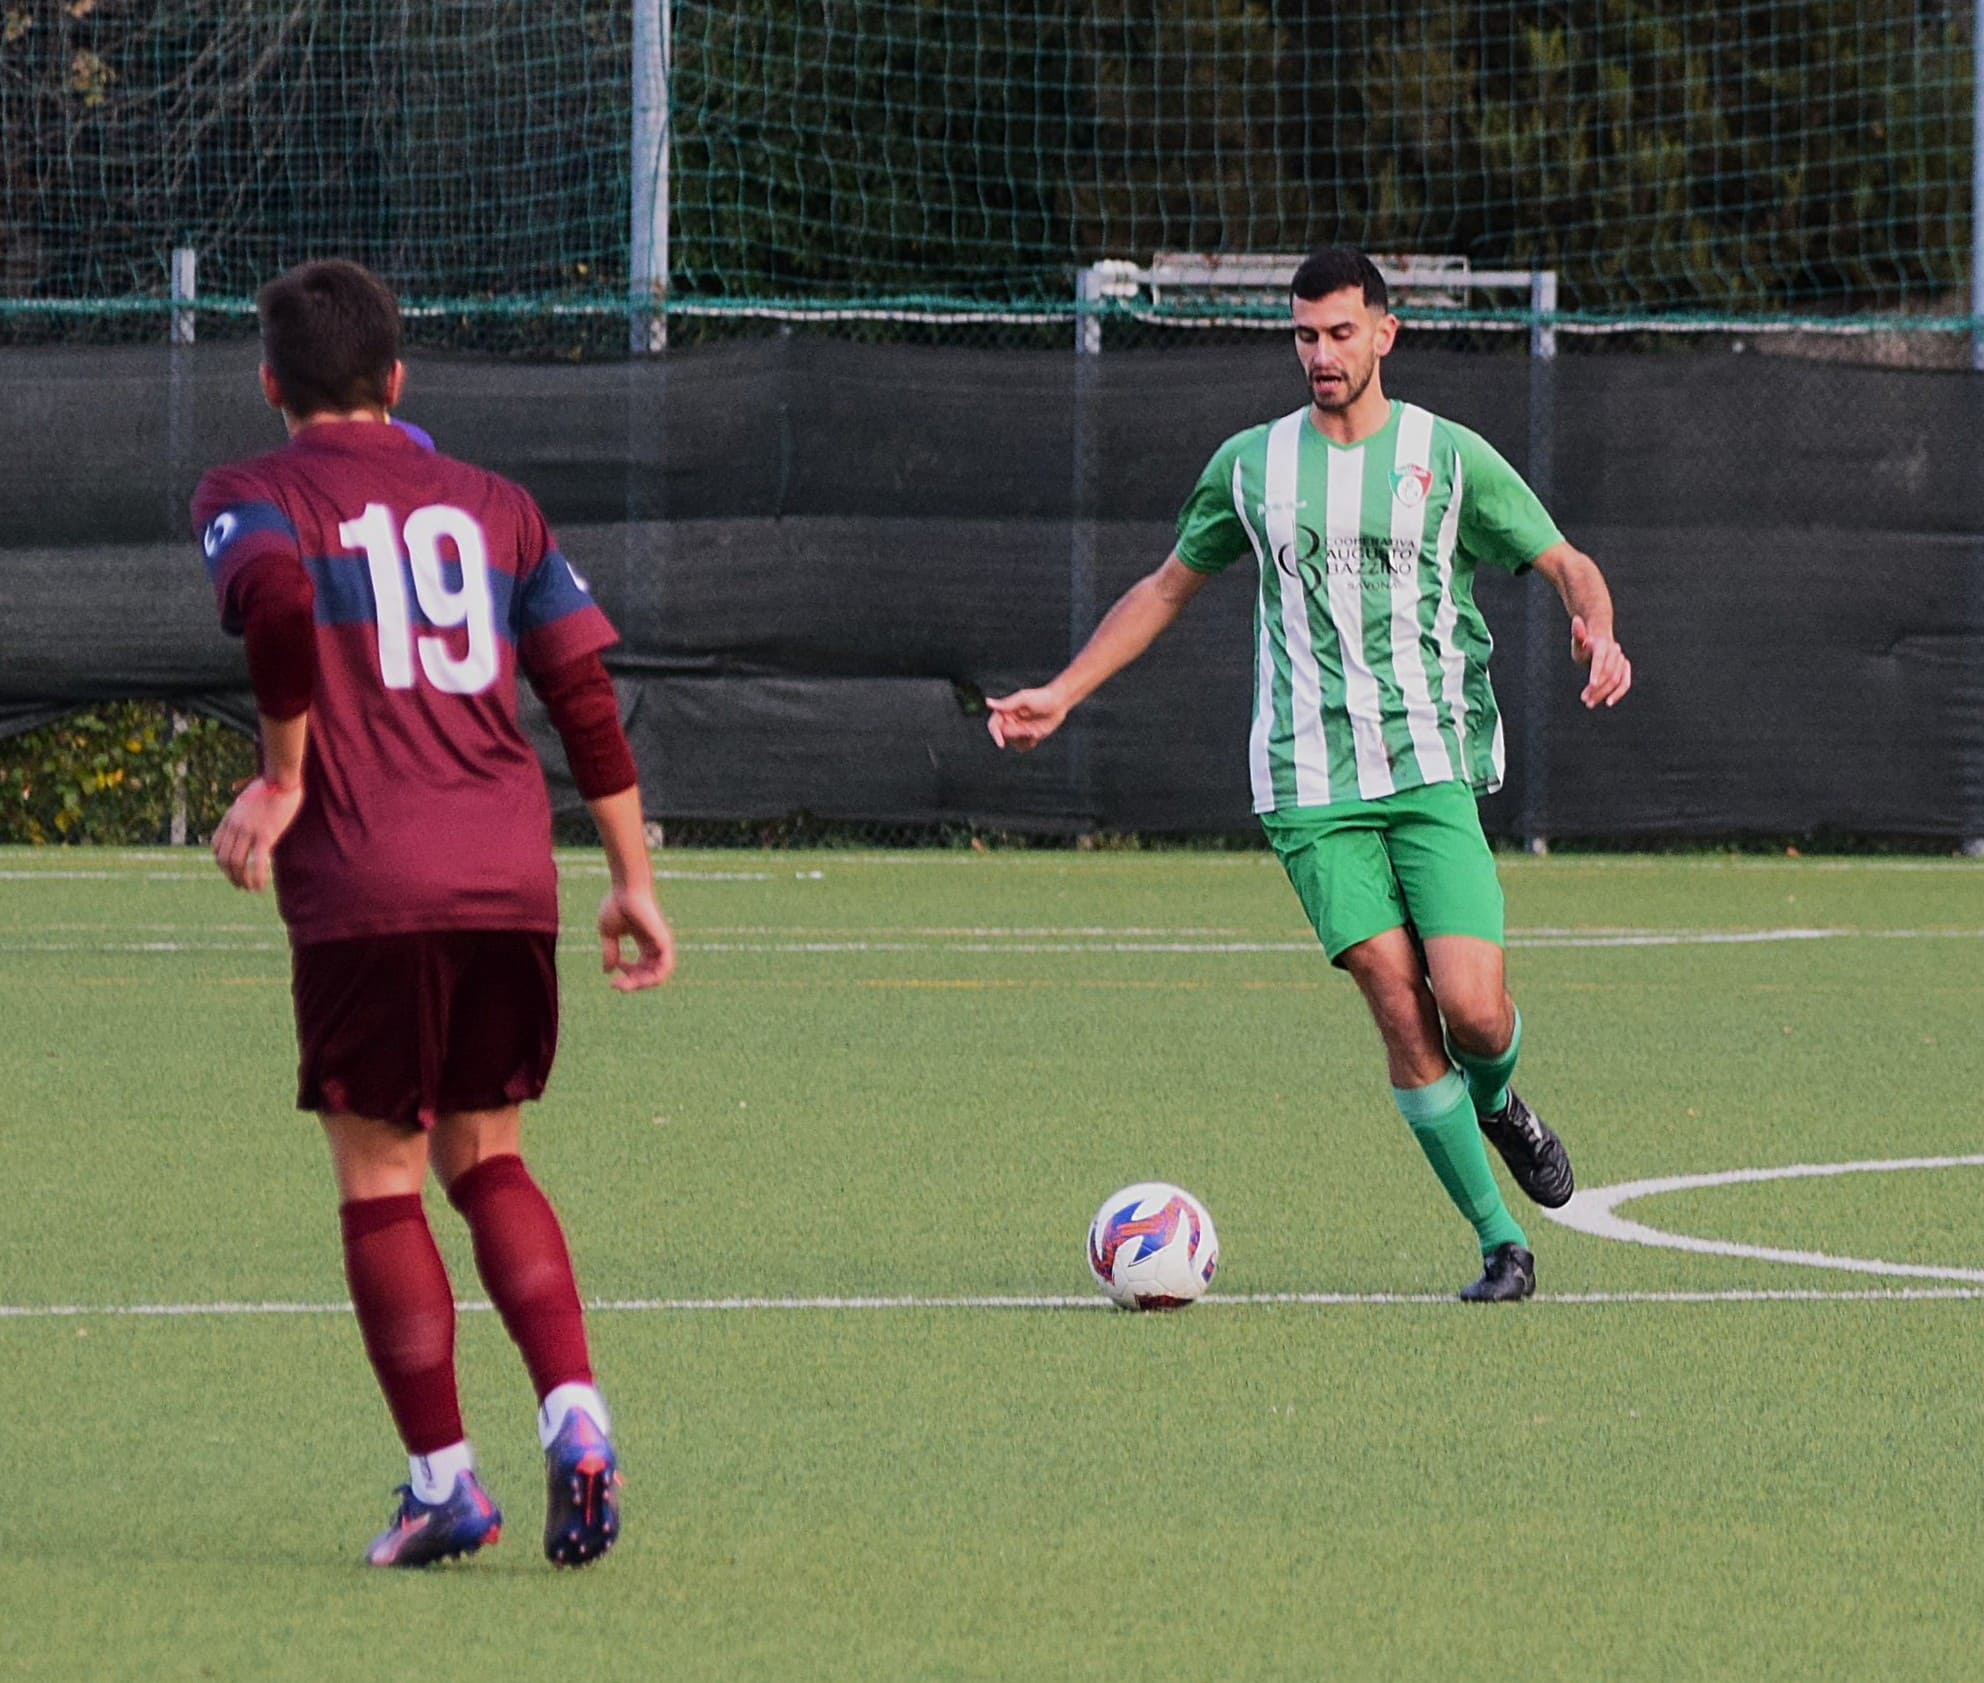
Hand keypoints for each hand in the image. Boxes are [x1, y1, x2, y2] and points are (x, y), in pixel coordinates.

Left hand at [211, 776, 302, 891]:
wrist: (281, 778)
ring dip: (242, 880)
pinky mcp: (265, 835)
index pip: (216, 846)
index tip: (232, 871)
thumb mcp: (250, 795)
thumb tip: (246, 805)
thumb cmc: (271, 783)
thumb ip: (245, 806)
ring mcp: (248, 831)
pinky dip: (256, 879)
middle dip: (230, 876)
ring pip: (237, 864)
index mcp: (230, 817)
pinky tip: (260, 887)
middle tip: (240, 885)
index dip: (221, 863)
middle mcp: (235, 826)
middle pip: (224, 859)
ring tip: (250, 889)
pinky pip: (257, 863)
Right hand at [599, 885, 675, 990]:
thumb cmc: (617, 904)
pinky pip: (665, 968)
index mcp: (645, 944)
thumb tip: (608, 972)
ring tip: (627, 985)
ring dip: (642, 985)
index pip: (642, 970)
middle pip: (650, 976)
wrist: (626, 889)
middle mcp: (656, 946)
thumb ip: (610, 952)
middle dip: (633, 985)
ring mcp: (661, 944)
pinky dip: (653, 978)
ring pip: (660, 976)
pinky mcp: (663, 941)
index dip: (627, 977)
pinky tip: (635, 977)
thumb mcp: (609, 933)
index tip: (612, 975)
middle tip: (617, 986)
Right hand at [985, 687, 1069, 751]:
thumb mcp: (1023, 699)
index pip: (994, 725)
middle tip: (1030, 730)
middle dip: (1017, 735)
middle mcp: (1010, 721)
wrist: (1059, 703)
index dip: (996, 735)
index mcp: (1005, 711)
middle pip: (1005, 736)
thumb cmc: (1042, 697)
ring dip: (1024, 740)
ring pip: (1013, 743)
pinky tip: (1037, 734)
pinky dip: (1029, 744)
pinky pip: (1022, 747)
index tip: (1001, 744)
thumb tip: (987, 702)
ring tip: (1035, 731)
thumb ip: (1006, 703)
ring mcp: (1018, 730)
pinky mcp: (1027, 737)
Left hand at [1571, 615, 1632, 708]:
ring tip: (1589, 703)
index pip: (1600, 659)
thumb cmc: (1585, 645)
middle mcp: (1615, 652)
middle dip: (1597, 687)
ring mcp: (1622, 660)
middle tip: (1584, 699)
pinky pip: (1625, 682)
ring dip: (1603, 693)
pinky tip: (1609, 702)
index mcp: (1603, 645)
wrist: (1601, 642)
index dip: (1597, 671)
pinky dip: (1619, 693)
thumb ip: (1577, 634)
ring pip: (1616, 680)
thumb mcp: (1578, 642)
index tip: (1592, 684)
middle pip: (1609, 673)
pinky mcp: (1625, 669)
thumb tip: (1576, 619)